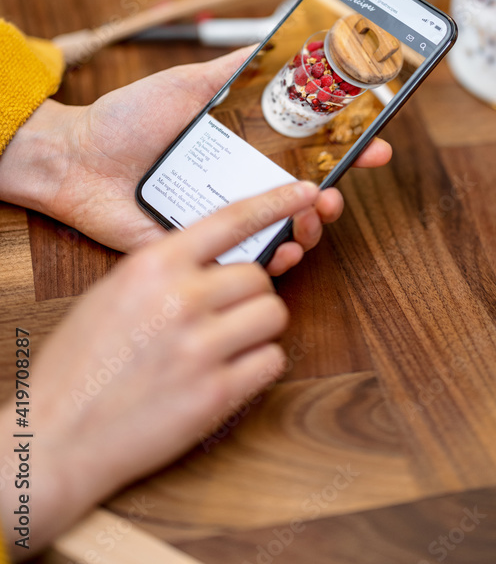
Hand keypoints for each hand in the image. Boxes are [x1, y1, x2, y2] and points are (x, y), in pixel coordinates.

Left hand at [0, 48, 391, 274]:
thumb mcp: (189, 83)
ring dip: (309, 229)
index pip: (308, 150)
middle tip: (334, 194)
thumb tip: (279, 40)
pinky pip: (246, 261)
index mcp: (245, 144)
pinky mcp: (202, 247)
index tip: (378, 145)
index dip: (348, 148)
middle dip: (333, 197)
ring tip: (309, 221)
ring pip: (285, 229)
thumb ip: (234, 69)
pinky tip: (280, 252)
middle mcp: (241, 181)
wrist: (79, 158)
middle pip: (305, 195)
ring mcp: (224, 216)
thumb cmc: (129, 118)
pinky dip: (273, 260)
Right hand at [0, 182, 318, 558]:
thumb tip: (219, 258)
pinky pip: (271, 361)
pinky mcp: (217, 394)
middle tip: (223, 315)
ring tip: (224, 344)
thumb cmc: (80, 363)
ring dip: (257, 328)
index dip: (276, 202)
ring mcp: (201, 347)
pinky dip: (257, 366)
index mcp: (153, 265)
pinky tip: (225, 373)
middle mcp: (181, 299)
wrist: (55, 435)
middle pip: (259, 276)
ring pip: (274, 314)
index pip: (232, 219)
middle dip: (249, 294)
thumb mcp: (115, 292)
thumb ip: (167, 269)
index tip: (306, 193)